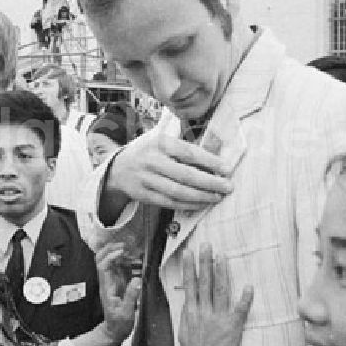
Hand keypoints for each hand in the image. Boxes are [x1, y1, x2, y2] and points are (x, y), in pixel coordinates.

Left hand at [96, 241, 141, 344]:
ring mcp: (112, 283)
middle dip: (110, 250)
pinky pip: (119, 269)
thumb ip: (131, 296)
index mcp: (107, 288)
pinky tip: (134, 260)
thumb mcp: (126, 313)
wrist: (114, 332)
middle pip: (102, 260)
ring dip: (119, 255)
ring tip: (131, 250)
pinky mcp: (118, 285)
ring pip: (110, 263)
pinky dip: (125, 262)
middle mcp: (108, 282)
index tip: (122, 251)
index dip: (110, 256)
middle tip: (124, 245)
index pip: (103, 267)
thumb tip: (137, 280)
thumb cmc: (118, 324)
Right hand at [107, 131, 232, 211]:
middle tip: (228, 187)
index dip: (210, 161)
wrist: (117, 168)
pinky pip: (170, 202)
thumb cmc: (149, 151)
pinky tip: (203, 204)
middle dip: (210, 182)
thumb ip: (186, 146)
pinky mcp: (143, 195)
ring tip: (218, 197)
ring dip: (202, 196)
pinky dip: (189, 205)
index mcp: (160, 142)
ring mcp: (146, 179)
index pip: (189, 152)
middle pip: (185, 175)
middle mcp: (151, 160)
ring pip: (178, 192)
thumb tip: (218, 154)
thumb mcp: (163, 140)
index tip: (228, 169)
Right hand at [179, 244, 253, 345]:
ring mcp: (218, 318)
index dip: (190, 268)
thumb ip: (187, 315)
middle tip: (207, 245)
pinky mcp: (232, 327)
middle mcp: (204, 311)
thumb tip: (188, 301)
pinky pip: (240, 309)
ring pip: (220, 290)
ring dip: (222, 272)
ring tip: (222, 256)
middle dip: (205, 262)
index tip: (190, 253)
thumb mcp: (184, 331)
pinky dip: (244, 298)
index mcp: (191, 312)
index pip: (190, 284)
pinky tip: (248, 286)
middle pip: (205, 282)